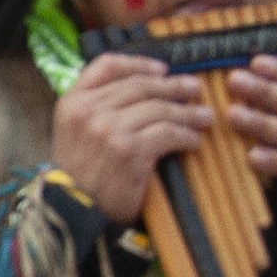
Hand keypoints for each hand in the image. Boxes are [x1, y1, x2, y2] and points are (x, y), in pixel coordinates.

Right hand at [50, 51, 213, 225]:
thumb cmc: (77, 177)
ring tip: (204, 118)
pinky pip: (168, 133)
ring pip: (159, 109)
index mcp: (72, 102)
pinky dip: (186, 136)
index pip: (107, 65)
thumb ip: (94, 109)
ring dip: (188, 113)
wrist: (73, 212)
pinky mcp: (130, 151)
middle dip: (173, 86)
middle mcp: (89, 110)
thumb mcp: (73, 134)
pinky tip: (193, 141)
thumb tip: (140, 89)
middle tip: (194, 89)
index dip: (139, 64)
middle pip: (140, 85)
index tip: (161, 69)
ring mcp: (109, 129)